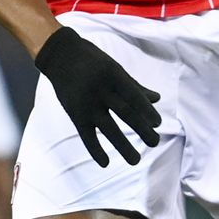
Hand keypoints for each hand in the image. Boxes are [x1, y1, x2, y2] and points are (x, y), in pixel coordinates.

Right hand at [35, 26, 161, 167]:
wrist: (60, 54)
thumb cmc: (93, 61)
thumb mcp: (115, 68)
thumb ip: (135, 85)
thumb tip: (157, 99)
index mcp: (113, 75)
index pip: (133, 95)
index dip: (146, 110)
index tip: (158, 123)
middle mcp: (100, 90)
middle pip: (125, 113)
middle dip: (141, 129)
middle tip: (154, 142)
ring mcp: (86, 104)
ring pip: (107, 128)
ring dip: (122, 146)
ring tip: (135, 160)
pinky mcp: (74, 114)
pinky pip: (86, 135)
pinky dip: (95, 150)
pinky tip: (106, 163)